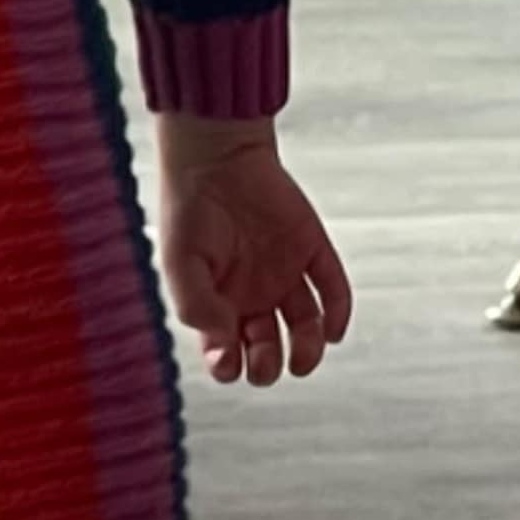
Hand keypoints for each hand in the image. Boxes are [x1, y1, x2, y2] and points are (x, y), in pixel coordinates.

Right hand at [158, 120, 352, 388]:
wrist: (217, 154)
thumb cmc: (188, 208)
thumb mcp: (180, 264)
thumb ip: (197, 307)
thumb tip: (223, 344)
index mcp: (218, 301)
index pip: (227, 351)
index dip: (228, 365)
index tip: (226, 359)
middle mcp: (253, 293)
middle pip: (267, 348)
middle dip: (266, 365)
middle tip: (263, 359)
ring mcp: (285, 273)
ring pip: (305, 327)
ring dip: (308, 350)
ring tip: (303, 360)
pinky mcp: (311, 249)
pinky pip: (333, 288)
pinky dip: (339, 313)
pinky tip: (334, 332)